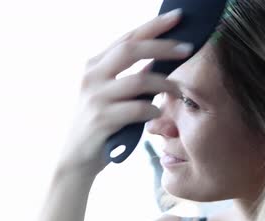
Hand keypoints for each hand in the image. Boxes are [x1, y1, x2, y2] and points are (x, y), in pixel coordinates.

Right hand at [57, 9, 192, 174]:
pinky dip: (153, 109)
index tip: (177, 16)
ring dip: (165, 83)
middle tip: (188, 47)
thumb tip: (160, 59)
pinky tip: (157, 112)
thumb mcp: (110, 95)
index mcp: (94, 66)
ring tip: (179, 90)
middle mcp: (92, 77)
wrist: (76, 159)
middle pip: (131, 50)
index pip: (127, 39)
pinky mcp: (102, 120)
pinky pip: (138, 109)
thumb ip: (130, 76)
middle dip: (163, 46)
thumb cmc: (100, 125)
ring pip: (139, 81)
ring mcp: (95, 98)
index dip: (153, 26)